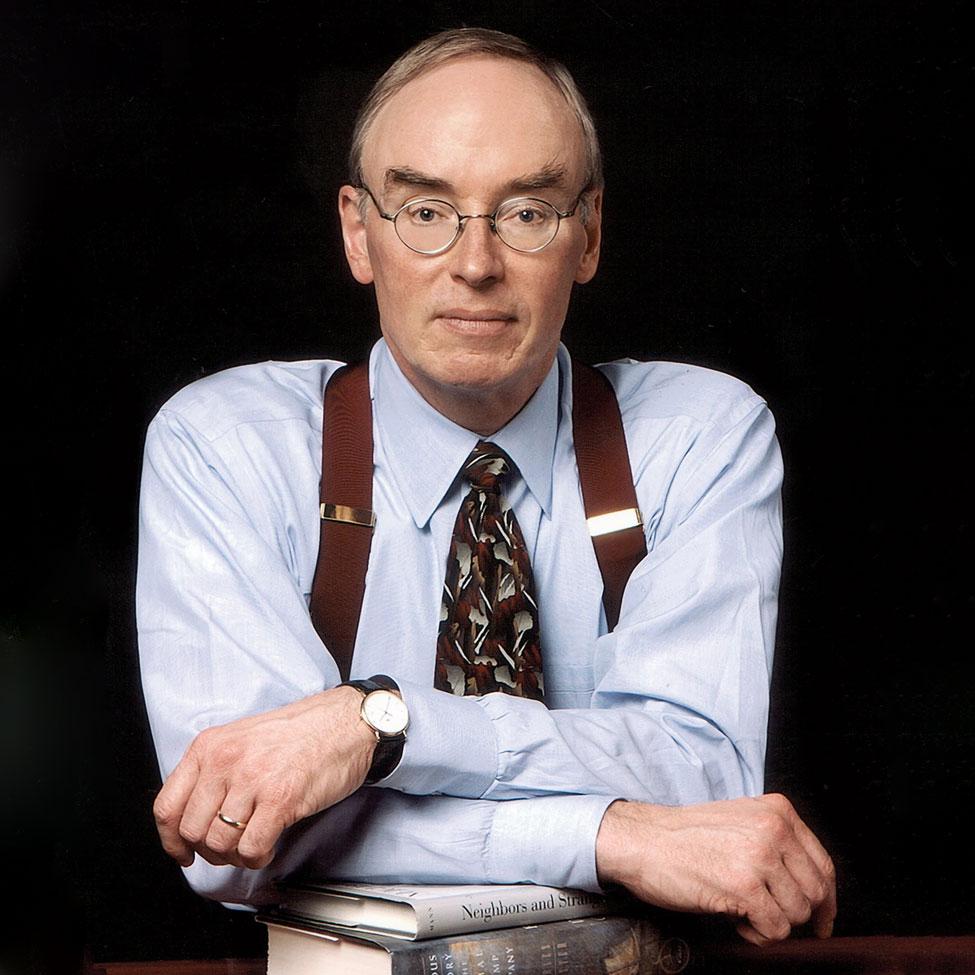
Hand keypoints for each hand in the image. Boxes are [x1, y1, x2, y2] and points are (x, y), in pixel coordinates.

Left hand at [152, 686, 376, 869]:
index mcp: (210, 745)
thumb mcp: (242, 739)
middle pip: (192, 831)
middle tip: (230, 848)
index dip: (171, 840)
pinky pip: (251, 849)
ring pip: (220, 845)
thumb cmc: (301, 732)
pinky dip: (258, 857)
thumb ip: (214, 770)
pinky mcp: (280, 799)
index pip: (167, 806)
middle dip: (209, 850)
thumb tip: (194, 817)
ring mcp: (252, 780)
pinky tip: (270, 844)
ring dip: (235, 856)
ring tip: (254, 843)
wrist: (345, 723)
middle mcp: (225, 761)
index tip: (183, 852)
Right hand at [595, 794, 835, 944]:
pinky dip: (757, 935)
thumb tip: (810, 886)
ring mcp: (760, 857)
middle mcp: (773, 829)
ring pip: (797, 914)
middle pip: (815, 892)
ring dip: (772, 923)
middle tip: (769, 917)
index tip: (822, 918)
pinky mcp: (745, 887)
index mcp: (777, 810)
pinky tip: (735, 919)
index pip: (823, 864)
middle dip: (795, 914)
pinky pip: (775, 930)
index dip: (826, 899)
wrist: (644, 840)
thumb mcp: (740, 822)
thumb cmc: (685, 836)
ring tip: (744, 912)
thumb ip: (776, 842)